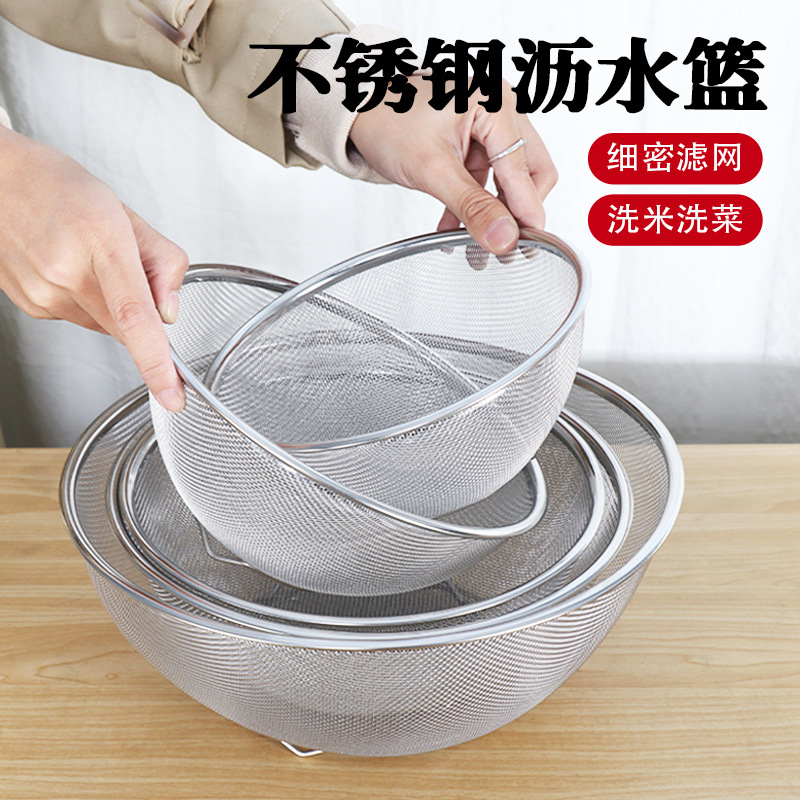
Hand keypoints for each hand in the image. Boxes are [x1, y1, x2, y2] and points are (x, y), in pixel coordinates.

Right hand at [0, 125, 186, 410]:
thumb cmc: (64, 190)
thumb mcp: (129, 215)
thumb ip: (164, 264)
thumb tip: (169, 313)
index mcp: (101, 243)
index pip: (135, 318)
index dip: (157, 364)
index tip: (172, 395)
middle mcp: (66, 272)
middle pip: (126, 328)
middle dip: (141, 315)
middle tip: (126, 270)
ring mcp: (42, 293)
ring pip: (104, 326)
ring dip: (111, 305)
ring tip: (89, 260)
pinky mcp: (30, 305)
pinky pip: (79, 319)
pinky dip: (86, 302)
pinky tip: (70, 270)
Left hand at [349, 75, 556, 253]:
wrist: (356, 110)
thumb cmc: (386, 120)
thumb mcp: (432, 169)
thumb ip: (471, 206)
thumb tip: (503, 237)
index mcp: (495, 104)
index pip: (528, 170)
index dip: (527, 212)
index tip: (526, 247)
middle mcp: (498, 109)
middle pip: (529, 172)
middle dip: (514, 212)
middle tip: (503, 246)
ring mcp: (487, 125)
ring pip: (506, 180)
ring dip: (490, 214)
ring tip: (476, 247)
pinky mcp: (472, 140)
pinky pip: (485, 179)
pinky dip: (473, 205)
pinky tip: (453, 229)